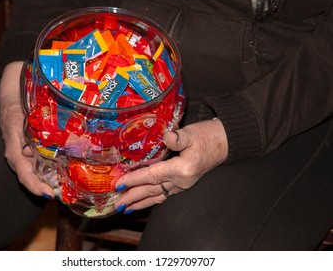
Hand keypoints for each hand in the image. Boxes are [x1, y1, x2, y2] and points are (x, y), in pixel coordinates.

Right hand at [0, 62, 53, 197]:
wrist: (11, 99)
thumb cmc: (15, 110)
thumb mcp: (19, 122)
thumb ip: (25, 137)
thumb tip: (28, 152)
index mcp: (14, 151)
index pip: (24, 175)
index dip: (36, 186)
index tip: (49, 194)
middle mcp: (19, 157)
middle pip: (32, 177)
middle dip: (47, 187)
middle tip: (64, 194)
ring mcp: (24, 155)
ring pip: (37, 172)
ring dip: (50, 180)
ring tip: (66, 187)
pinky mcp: (30, 150)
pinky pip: (40, 163)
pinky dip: (51, 169)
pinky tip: (64, 172)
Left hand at [113, 118, 227, 212]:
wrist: (224, 143)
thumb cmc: (207, 136)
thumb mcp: (192, 133)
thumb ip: (178, 137)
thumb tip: (166, 137)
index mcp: (182, 169)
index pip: (152, 175)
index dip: (135, 179)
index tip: (119, 183)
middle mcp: (181, 181)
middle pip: (152, 190)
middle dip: (133, 197)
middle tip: (117, 204)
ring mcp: (182, 185)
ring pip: (157, 196)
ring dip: (141, 202)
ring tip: (126, 208)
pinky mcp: (183, 184)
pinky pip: (164, 195)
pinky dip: (152, 199)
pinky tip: (144, 202)